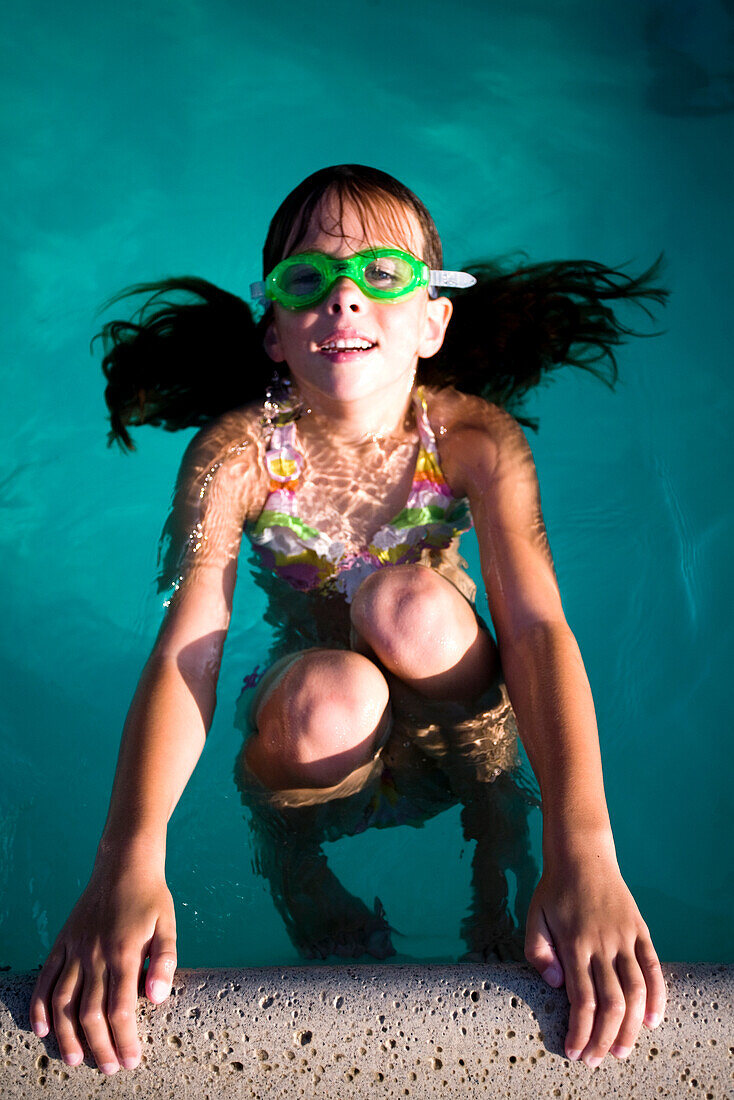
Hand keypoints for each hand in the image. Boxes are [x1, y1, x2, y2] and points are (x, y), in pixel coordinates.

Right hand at [29, 859, 176, 1073]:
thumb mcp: (169, 925)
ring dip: (68, 1034)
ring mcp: (76, 948)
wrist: (124, 863)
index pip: (121, 1009)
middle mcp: (96, 954)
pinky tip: (42, 1028)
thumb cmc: (151, 897)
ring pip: (64, 1001)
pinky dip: (40, 1005)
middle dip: (100, 1046)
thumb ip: (165, 961)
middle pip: (92, 1013)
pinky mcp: (62, 942)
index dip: (125, 1039)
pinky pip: (46, 978)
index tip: (132, 1061)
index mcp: (125, 952)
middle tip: (109, 1069)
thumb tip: (158, 999)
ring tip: (76, 1059)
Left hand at [524, 848, 665, 1066]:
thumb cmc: (554, 890)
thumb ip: (538, 951)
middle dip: (604, 1039)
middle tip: (597, 1062)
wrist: (582, 855)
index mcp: (574, 944)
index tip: (574, 1052)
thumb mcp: (534, 916)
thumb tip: (555, 985)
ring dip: (630, 1026)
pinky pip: (654, 968)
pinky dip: (657, 996)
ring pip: (635, 991)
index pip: (581, 1000)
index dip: (580, 1032)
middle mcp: (602, 944)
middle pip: (610, 1004)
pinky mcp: (639, 931)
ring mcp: (624, 938)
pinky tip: (652, 1020)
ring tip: (623, 1051)